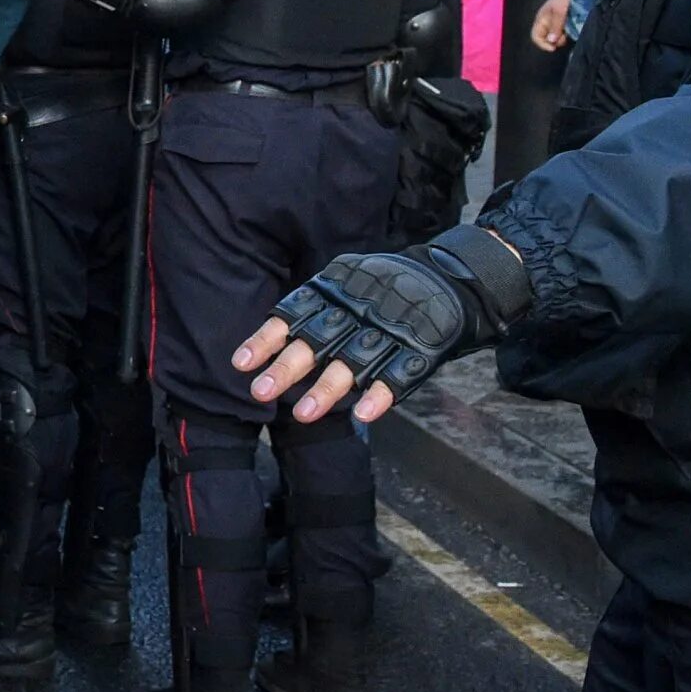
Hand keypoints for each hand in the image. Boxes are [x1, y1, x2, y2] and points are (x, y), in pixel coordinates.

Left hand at [232, 232, 531, 424]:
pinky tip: (362, 415)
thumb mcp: (344, 281)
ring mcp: (388, 332)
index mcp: (334, 293)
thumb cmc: (383, 286)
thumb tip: (269, 338)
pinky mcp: (419, 350)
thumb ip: (312, 306)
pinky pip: (399, 375)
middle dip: (288, 368)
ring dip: (328, 389)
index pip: (293, 315)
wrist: (450, 276)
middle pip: (317, 341)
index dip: (266, 339)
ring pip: (353, 362)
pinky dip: (381, 395)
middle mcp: (356, 312)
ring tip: (303, 416)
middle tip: (259, 392)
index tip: (240, 363)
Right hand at [531, 0, 574, 52]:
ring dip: (563, 37)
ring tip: (569, 30)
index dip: (542, 44)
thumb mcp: (559, 12)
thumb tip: (551, 41)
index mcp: (541, 20)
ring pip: (557, 38)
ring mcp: (556, 24)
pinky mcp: (564, 24)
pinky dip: (568, 34)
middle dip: (555, 41)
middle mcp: (547, 24)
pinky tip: (572, 28)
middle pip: (547, 40)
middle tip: (564, 36)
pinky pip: (564, 33)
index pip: (536, 37)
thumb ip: (555, 27)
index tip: (553, 47)